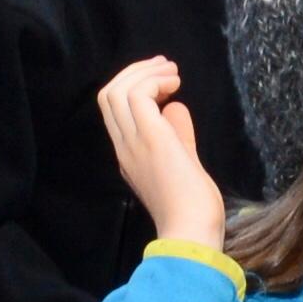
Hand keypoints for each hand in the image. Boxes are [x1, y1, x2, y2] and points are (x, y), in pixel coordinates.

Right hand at [97, 56, 228, 248]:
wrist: (191, 233)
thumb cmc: (193, 208)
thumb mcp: (184, 162)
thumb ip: (178, 135)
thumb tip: (175, 106)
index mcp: (129, 155)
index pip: (114, 110)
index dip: (134, 87)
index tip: (164, 83)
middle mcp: (125, 147)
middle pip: (109, 95)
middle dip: (136, 72)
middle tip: (166, 67)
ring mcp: (134, 143)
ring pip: (118, 90)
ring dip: (146, 73)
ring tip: (172, 73)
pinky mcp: (150, 139)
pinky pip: (138, 95)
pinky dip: (155, 81)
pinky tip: (175, 84)